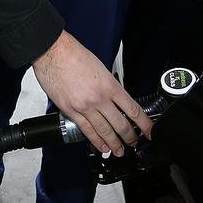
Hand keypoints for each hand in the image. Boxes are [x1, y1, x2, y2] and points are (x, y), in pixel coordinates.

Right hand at [31, 31, 150, 155]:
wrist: (53, 52)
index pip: (132, 109)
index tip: (149, 130)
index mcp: (109, 85)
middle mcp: (99, 98)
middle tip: (134, 143)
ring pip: (104, 131)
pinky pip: (86, 130)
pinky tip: (101, 146)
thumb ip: (108, 85)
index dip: (144, 123)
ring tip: (119, 150)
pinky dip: (95, 140)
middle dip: (130, 137)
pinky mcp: (71, 111)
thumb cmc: (74, 55)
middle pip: (120, 124)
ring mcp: (85, 106)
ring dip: (114, 143)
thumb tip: (115, 99)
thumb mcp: (100, 68)